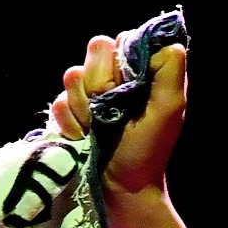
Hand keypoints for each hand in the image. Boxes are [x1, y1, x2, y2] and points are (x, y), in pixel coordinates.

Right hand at [47, 31, 188, 200]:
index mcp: (138, 72)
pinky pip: (58, 101)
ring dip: (86, 106)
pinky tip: (83, 137)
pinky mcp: (67, 112)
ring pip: (73, 75)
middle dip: (102, 81)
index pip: (121, 39)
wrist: (121, 187)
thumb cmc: (147, 149)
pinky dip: (72, 123)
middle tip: (113, 108)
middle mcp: (113, 77)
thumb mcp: (168, 107)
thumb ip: (169, 69)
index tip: (129, 86)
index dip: (121, 60)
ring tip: (98, 128)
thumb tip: (165, 40)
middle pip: (95, 49)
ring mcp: (88, 94)